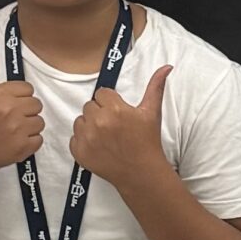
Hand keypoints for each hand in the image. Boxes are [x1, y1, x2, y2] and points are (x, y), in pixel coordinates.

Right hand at [0, 44, 43, 173]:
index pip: (27, 88)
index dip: (19, 96)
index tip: (8, 103)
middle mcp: (8, 111)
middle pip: (36, 104)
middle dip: (26, 110)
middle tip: (10, 117)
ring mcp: (17, 130)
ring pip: (39, 121)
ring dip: (29, 126)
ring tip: (11, 129)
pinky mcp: (23, 147)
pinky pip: (39, 139)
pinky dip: (29, 141)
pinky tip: (14, 140)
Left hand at [70, 66, 169, 188]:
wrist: (141, 173)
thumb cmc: (148, 142)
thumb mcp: (152, 112)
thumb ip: (155, 87)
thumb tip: (166, 67)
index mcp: (115, 109)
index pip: (102, 94)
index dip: (111, 102)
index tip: (119, 113)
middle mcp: (98, 122)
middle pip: (90, 106)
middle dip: (100, 113)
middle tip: (114, 126)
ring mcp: (87, 138)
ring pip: (80, 121)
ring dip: (90, 126)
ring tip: (106, 136)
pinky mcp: (79, 152)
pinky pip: (74, 138)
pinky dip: (83, 141)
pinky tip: (98, 146)